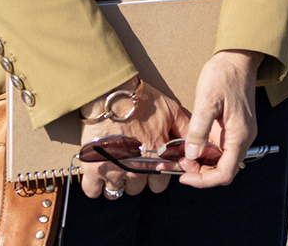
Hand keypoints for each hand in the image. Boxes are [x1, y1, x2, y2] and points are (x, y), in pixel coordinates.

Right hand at [75, 78, 188, 198]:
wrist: (112, 94)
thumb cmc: (143, 101)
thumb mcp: (172, 112)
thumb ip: (185, 131)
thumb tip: (195, 146)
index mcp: (157, 158)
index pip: (160, 184)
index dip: (156, 174)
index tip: (150, 165)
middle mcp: (137, 169)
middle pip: (137, 189)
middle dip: (136, 178)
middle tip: (131, 162)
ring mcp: (114, 171)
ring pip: (116, 192)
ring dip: (116, 181)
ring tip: (114, 165)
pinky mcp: (92, 169)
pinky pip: (93, 191)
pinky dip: (95, 185)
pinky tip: (98, 172)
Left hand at [179, 49, 263, 187]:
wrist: (238, 57)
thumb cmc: (224, 75)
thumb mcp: (207, 101)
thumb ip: (199, 130)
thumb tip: (191, 155)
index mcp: (240, 135)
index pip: (225, 173)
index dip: (203, 181)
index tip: (184, 177)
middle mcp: (242, 138)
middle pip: (222, 170)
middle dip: (199, 173)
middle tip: (178, 164)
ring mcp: (238, 133)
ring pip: (219, 161)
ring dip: (200, 164)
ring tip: (179, 156)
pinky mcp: (232, 127)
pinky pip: (218, 148)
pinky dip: (203, 152)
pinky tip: (188, 146)